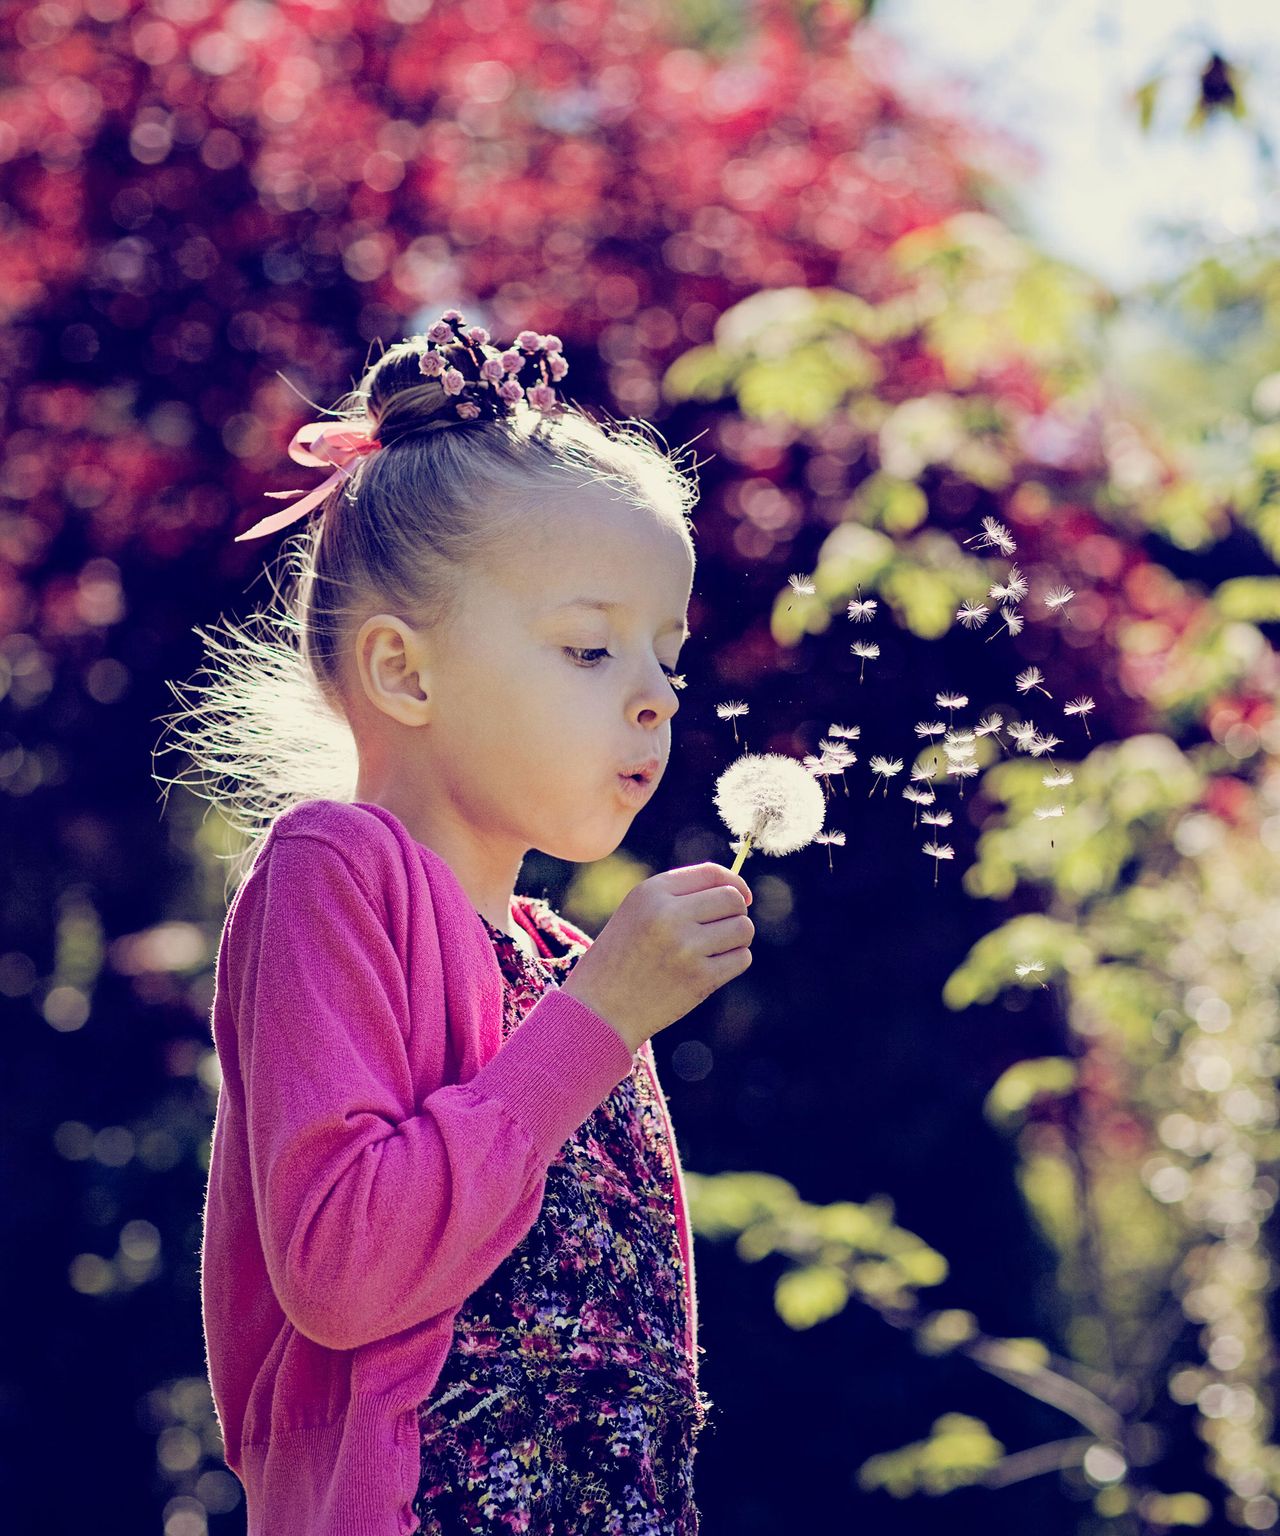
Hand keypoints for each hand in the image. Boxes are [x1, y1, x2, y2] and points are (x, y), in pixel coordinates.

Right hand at [560, 863, 753, 1051]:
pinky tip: (712, 968)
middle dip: (736, 912)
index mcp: (651, 892)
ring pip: (743, 929)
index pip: (712, 873)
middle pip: (732, 899)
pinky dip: (734, 962)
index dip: (735, 882)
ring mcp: (686, 947)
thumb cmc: (621, 958)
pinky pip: (741, 959)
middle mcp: (669, 914)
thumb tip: (738, 891)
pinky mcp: (700, 978)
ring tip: (715, 949)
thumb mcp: (637, 912)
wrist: (598, 1010)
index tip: (741, 896)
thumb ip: (679, 895)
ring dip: (737, 938)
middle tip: (722, 929)